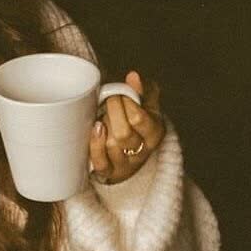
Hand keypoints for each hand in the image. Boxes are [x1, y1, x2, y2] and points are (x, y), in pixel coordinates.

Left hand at [89, 70, 165, 184]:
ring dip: (103, 127)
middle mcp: (142, 151)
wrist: (131, 150)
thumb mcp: (145, 105)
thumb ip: (141, 90)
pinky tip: (96, 130)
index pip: (138, 117)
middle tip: (107, 103)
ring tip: (103, 117)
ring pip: (111, 146)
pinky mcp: (110, 174)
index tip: (119, 94)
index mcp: (155, 132)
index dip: (124, 102)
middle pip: (123, 134)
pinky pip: (101, 163)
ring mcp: (126, 165)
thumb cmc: (136, 123)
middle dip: (111, 113)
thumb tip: (133, 77)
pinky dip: (96, 146)